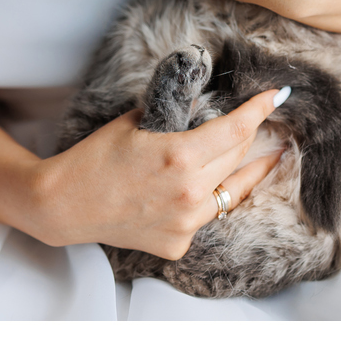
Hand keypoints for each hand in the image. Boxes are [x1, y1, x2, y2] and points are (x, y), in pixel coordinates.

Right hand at [21, 87, 287, 258]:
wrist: (64, 204)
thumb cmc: (93, 158)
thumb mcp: (134, 124)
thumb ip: (172, 114)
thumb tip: (202, 104)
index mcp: (179, 157)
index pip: (236, 130)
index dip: (259, 110)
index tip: (276, 96)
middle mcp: (190, 193)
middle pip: (238, 157)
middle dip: (252, 135)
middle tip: (261, 121)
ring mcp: (187, 222)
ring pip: (233, 191)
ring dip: (248, 170)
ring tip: (267, 157)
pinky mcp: (180, 243)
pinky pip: (206, 216)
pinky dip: (207, 198)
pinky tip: (206, 188)